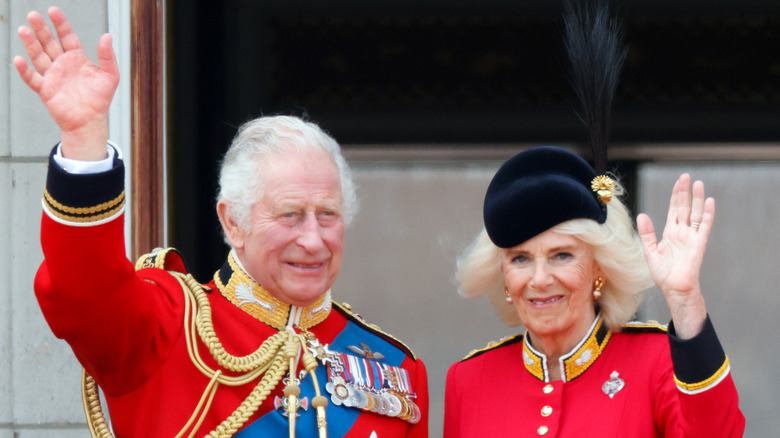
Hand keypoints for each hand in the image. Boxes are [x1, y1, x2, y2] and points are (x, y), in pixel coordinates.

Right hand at [14, 7, 118, 159]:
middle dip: (41, 29)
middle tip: (33, 15)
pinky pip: (32, 78)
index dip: (60, 24)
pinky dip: (25, 70)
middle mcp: (62, 64)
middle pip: (49, 42)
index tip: (53, 11)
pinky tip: (19, 59)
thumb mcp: (110, 76)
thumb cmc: (100, 99)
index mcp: (77, 58)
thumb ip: (107, 56)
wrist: (90, 122)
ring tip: (23, 30)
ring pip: (38, 56)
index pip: (67, 36)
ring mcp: (52, 76)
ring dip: (31, 44)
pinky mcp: (45, 90)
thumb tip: (107, 36)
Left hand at [636, 173, 713, 338]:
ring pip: (695, 213)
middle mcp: (681, 232)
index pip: (674, 210)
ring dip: (697, 198)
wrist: (674, 288)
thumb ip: (647, 233)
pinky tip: (709, 201)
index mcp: (669, 233)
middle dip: (684, 192)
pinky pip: (703, 226)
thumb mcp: (649, 251)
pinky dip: (707, 213)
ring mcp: (691, 237)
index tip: (678, 182)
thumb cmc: (663, 274)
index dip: (676, 196)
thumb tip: (642, 215)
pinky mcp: (698, 243)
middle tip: (686, 176)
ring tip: (698, 183)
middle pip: (684, 207)